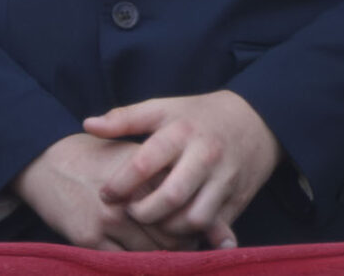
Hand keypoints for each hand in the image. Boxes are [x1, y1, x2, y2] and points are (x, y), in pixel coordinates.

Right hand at [12, 132, 188, 250]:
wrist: (48, 161)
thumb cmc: (100, 160)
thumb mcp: (137, 158)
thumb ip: (172, 184)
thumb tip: (220, 231)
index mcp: (147, 172)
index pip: (184, 212)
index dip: (194, 226)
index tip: (194, 230)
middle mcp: (130, 196)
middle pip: (171, 239)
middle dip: (179, 247)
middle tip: (179, 245)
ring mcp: (108, 218)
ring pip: (149, 254)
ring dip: (157, 257)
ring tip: (156, 249)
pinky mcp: (88, 237)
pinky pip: (120, 263)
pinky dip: (130, 263)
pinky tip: (130, 251)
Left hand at [85, 89, 280, 248]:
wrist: (255, 120)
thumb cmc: (198, 116)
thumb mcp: (163, 108)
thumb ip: (124, 119)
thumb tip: (87, 125)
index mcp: (182, 132)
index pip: (144, 164)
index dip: (120, 186)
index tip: (106, 195)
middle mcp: (205, 156)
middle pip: (170, 198)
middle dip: (144, 214)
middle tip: (131, 213)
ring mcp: (225, 179)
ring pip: (193, 219)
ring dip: (168, 229)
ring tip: (154, 222)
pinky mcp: (238, 199)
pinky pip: (213, 228)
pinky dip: (193, 235)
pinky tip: (177, 229)